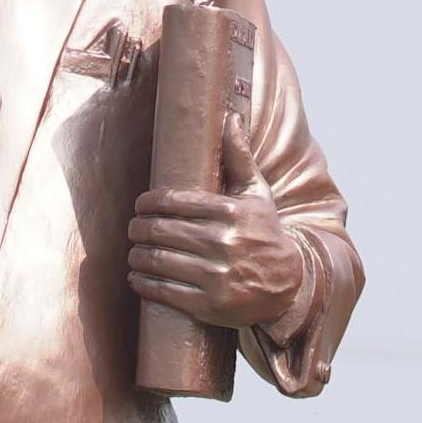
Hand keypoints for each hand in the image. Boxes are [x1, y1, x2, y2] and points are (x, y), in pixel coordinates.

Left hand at [127, 117, 303, 330]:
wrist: (288, 285)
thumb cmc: (265, 234)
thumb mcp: (257, 195)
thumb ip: (239, 157)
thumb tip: (230, 117)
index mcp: (232, 213)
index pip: (176, 202)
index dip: (149, 203)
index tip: (140, 205)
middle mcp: (224, 243)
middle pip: (162, 231)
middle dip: (140, 229)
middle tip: (133, 228)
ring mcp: (216, 276)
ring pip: (159, 261)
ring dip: (137, 255)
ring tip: (133, 251)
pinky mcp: (209, 305)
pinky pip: (164, 291)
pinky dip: (143, 282)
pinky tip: (136, 276)